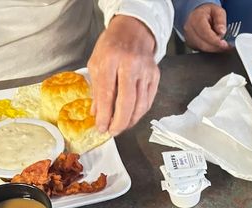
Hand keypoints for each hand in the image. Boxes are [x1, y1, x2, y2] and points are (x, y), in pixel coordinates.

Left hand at [87, 15, 158, 135]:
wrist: (133, 31)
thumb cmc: (111, 47)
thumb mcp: (96, 63)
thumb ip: (96, 89)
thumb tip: (97, 114)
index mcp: (110, 59)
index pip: (107, 93)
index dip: (104, 115)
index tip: (100, 127)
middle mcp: (130, 64)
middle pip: (126, 102)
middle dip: (119, 122)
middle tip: (112, 132)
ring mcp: (145, 70)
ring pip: (140, 105)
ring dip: (130, 121)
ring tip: (120, 127)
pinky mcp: (155, 76)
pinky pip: (148, 101)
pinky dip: (139, 113)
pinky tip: (131, 117)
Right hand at [183, 3, 228, 52]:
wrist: (198, 15)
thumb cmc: (207, 13)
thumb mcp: (217, 11)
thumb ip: (220, 20)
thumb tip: (221, 31)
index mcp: (196, 18)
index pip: (205, 33)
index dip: (215, 41)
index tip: (224, 44)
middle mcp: (189, 29)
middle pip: (203, 44)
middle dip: (216, 46)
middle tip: (226, 46)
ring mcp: (189, 37)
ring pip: (202, 49)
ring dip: (214, 48)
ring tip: (222, 45)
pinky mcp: (190, 44)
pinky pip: (201, 50)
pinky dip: (210, 49)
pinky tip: (215, 45)